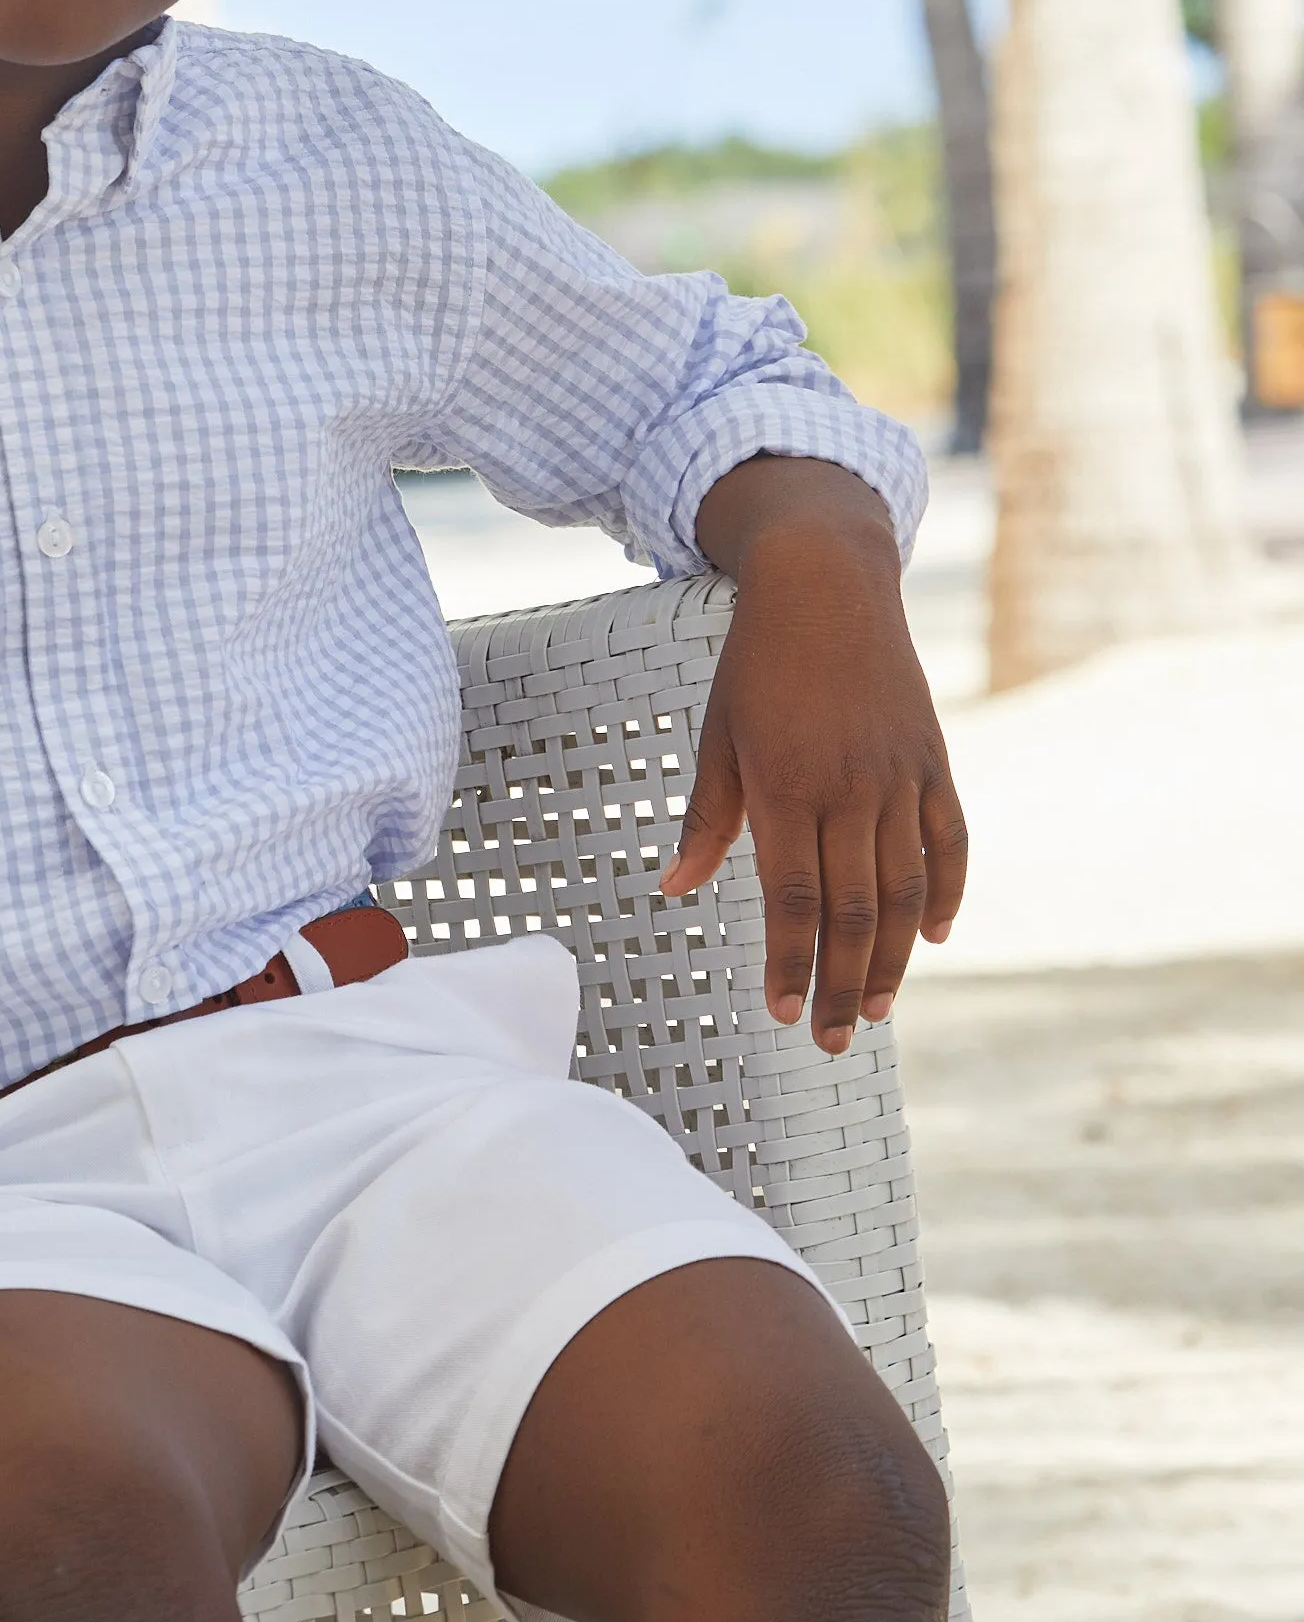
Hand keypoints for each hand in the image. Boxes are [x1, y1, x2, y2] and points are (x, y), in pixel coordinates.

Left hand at [667, 460, 966, 1049]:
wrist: (825, 582)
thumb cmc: (756, 662)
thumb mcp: (717, 737)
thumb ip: (706, 821)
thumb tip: (674, 889)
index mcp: (785, 787)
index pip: (791, 901)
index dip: (789, 964)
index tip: (781, 1012)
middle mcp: (848, 789)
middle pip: (851, 911)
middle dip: (839, 984)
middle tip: (830, 1039)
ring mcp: (898, 775)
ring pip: (903, 889)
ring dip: (891, 957)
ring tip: (876, 1008)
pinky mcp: (932, 758)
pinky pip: (948, 839)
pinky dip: (946, 891)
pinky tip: (934, 937)